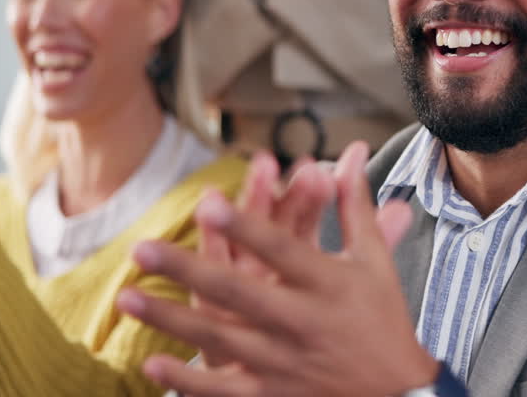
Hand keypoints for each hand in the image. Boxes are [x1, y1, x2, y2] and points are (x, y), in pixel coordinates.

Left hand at [119, 141, 423, 396]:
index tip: (209, 204)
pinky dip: (188, 381)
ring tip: (127, 298)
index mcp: (329, 284)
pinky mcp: (273, 395)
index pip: (283, 251)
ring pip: (220, 340)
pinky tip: (153, 364)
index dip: (247, 228)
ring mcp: (285, 363)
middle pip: (239, 293)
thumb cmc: (383, 319)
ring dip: (171, 320)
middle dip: (188, 271)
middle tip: (143, 249)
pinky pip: (225, 392)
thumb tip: (347, 154)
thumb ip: (353, 207)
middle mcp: (303, 322)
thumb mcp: (373, 261)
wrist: (399, 396)